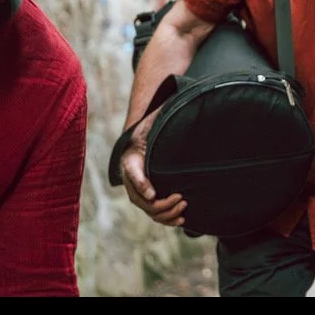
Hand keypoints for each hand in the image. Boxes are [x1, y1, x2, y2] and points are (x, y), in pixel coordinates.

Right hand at [119, 111, 186, 226]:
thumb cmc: (151, 132)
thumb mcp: (153, 122)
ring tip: (184, 206)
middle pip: (142, 200)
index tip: (153, 193)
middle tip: (181, 197)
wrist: (144, 143)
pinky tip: (182, 218)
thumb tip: (173, 95)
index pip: (132, 174)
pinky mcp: (149, 199)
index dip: (142, 185)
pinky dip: (167, 219)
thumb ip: (160, 117)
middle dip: (162, 203)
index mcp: (130, 160)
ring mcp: (139, 192)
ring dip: (166, 212)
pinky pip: (155, 214)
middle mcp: (131, 180)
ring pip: (149, 210)